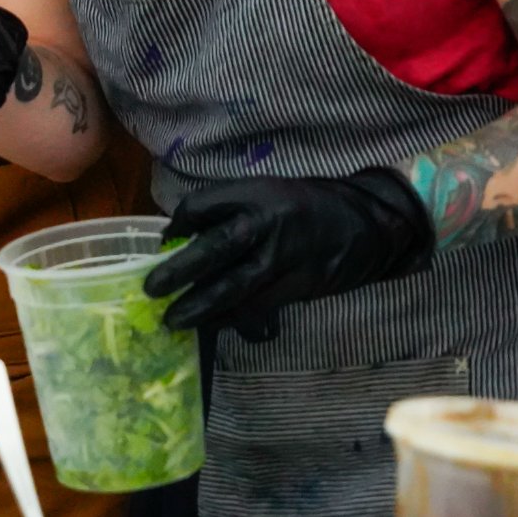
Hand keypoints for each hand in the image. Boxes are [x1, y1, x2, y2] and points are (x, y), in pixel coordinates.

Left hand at [143, 169, 434, 340]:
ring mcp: (283, 260)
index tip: (162, 242)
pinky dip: (231, 319)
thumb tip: (177, 235)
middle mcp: (266, 226)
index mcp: (253, 195)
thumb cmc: (303, 205)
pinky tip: (210, 326)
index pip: (200, 206)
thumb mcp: (262, 190)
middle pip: (213, 251)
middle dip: (179, 273)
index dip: (177, 225)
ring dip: (201, 307)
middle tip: (151, 290)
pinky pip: (258, 306)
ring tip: (173, 321)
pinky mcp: (298, 287)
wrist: (366, 224)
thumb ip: (222, 207)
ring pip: (234, 288)